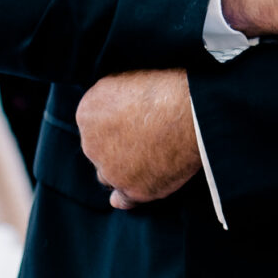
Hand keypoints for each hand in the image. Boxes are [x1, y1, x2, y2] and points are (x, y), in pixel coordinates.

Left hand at [76, 69, 199, 209]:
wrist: (191, 110)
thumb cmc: (166, 88)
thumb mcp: (125, 79)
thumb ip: (109, 99)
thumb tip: (112, 110)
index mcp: (87, 112)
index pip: (92, 124)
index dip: (113, 124)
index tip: (132, 120)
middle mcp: (90, 144)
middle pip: (98, 151)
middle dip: (116, 146)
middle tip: (145, 137)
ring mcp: (110, 170)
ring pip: (109, 174)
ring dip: (122, 169)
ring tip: (150, 157)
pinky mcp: (133, 189)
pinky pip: (122, 199)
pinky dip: (126, 196)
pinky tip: (135, 187)